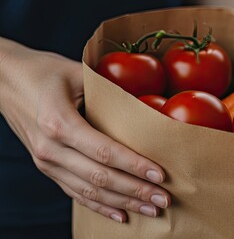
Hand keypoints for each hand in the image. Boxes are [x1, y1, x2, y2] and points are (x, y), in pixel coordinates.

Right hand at [0, 38, 170, 222]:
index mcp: (59, 123)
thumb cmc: (43, 72)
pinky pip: (76, 193)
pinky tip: (121, 215)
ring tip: (151, 209)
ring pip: (90, 192)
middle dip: (135, 190)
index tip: (160, 175)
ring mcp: (47, 163)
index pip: (105, 151)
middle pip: (100, 178)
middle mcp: (51, 149)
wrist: (5, 80)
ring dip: (123, 203)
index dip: (134, 166)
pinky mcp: (48, 168)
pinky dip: (100, 207)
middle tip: (164, 199)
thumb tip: (148, 102)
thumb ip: (110, 89)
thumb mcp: (77, 72)